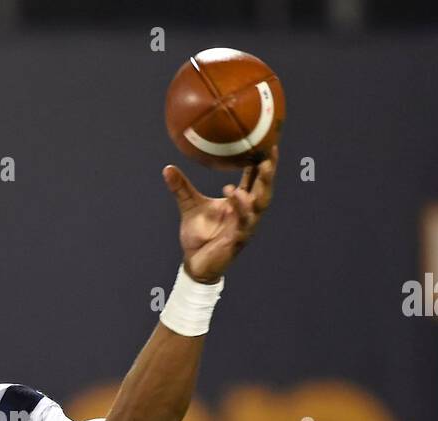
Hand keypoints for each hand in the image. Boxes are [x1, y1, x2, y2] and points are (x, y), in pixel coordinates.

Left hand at [163, 145, 277, 283]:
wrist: (195, 263)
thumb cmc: (199, 235)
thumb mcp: (189, 206)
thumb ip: (181, 188)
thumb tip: (167, 168)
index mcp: (239, 203)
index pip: (255, 178)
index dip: (261, 161)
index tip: (265, 139)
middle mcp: (247, 212)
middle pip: (265, 188)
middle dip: (270, 170)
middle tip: (270, 149)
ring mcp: (245, 226)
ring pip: (260, 203)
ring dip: (262, 185)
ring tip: (263, 167)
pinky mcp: (238, 238)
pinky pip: (243, 220)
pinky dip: (241, 206)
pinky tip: (235, 192)